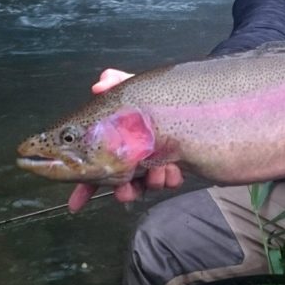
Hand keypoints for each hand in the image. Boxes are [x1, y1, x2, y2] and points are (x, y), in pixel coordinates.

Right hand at [66, 68, 183, 212]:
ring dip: (150, 181)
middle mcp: (136, 149)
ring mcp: (156, 159)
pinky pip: (168, 181)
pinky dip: (170, 177)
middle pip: (118, 179)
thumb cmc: (164, 97)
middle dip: (123, 188)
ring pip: (144, 184)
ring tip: (159, 171)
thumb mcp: (138, 87)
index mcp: (120, 135)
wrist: (207, 110)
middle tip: (125, 188)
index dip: (84, 184)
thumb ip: (117, 82)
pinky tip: (175, 168)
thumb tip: (99, 85)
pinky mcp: (176, 166)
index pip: (95, 162)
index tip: (77, 202)